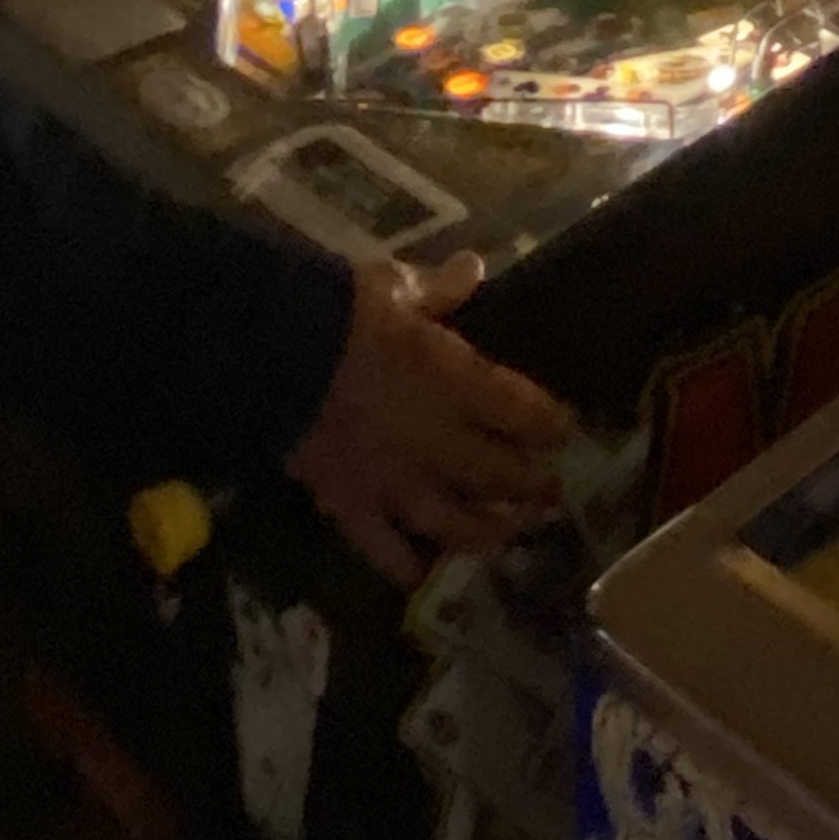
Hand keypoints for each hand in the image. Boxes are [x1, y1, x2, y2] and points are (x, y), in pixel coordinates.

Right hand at [285, 254, 569, 586]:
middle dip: (531, 485)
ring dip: (486, 531)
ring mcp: (397, 482)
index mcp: (459, 382)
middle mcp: (440, 442)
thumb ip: (438, 289)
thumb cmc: (340, 311)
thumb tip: (475, 267)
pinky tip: (418, 572)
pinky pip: (383, 549)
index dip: (550, 424)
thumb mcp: (393, 286)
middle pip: (499, 474)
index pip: (524, 412)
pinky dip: (403, 565)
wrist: (275, 355)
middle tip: (550, 493)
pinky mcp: (351, 505)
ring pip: (454, 522)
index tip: (563, 430)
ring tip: (505, 534)